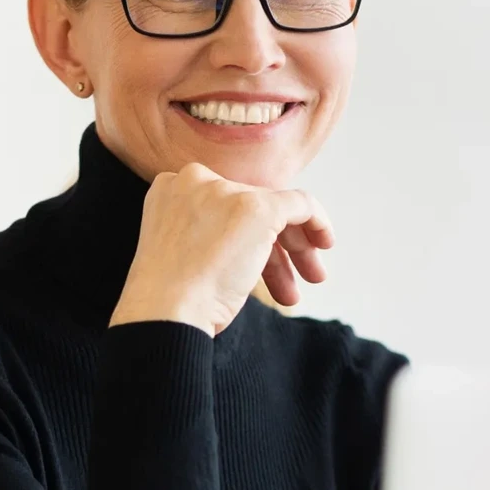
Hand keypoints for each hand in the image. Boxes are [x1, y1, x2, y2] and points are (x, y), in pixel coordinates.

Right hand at [108, 163, 333, 335]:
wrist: (164, 308)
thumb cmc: (168, 297)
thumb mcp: (179, 253)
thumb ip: (205, 236)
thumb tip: (239, 249)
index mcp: (170, 189)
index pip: (220, 205)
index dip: (244, 235)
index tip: (257, 263)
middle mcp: (196, 181)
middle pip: (248, 207)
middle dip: (274, 244)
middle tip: (290, 278)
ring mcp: (227, 192)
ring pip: (274, 209)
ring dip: (294, 247)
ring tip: (305, 283)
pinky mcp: (256, 207)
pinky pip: (300, 204)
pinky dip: (317, 222)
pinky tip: (325, 243)